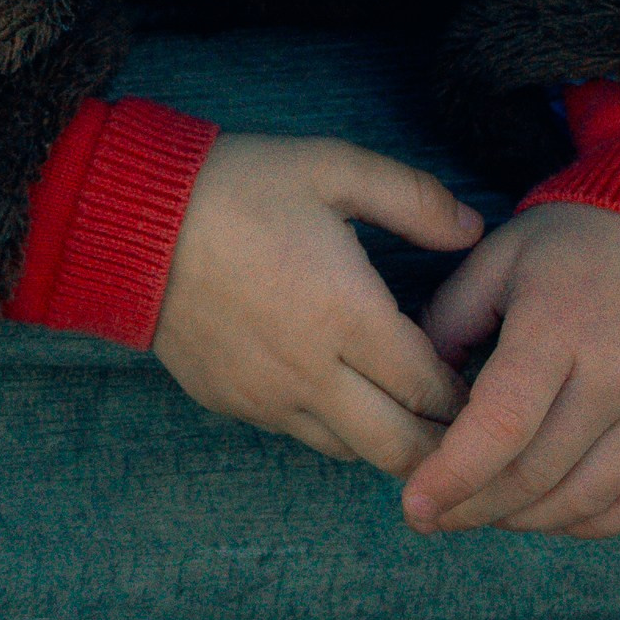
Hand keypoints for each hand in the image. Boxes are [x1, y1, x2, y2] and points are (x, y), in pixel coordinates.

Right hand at [152, 134, 482, 476]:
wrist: (129, 219)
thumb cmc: (235, 186)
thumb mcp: (331, 167)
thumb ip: (413, 197)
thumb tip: (474, 230)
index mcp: (348, 316)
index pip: (432, 389)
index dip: (470, 398)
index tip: (489, 388)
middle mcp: (313, 372)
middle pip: (400, 447)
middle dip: (443, 448)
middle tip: (469, 431)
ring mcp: (268, 395)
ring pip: (351, 452)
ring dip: (388, 442)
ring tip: (411, 417)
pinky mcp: (231, 402)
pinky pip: (298, 433)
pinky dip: (333, 427)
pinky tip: (341, 393)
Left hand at [401, 203, 619, 540]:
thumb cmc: (575, 244)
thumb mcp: (499, 258)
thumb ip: (450, 321)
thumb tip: (414, 391)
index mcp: (560, 325)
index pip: (502, 423)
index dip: (453, 474)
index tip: (413, 502)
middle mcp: (618, 374)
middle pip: (538, 472)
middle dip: (474, 506)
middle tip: (431, 516)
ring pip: (585, 499)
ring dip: (524, 521)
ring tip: (480, 513)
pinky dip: (586, 523)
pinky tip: (545, 514)